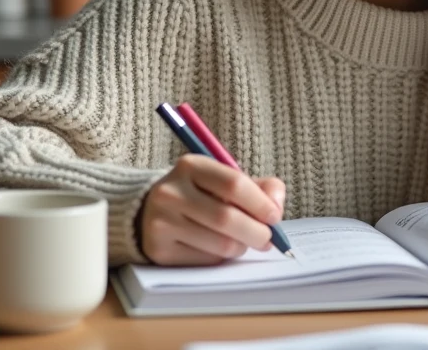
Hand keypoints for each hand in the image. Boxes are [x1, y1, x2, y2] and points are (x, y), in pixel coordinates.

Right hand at [139, 155, 285, 265]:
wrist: (151, 211)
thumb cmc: (201, 195)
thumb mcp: (224, 179)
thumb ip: (259, 187)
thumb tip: (276, 207)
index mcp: (191, 166)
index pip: (234, 184)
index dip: (260, 203)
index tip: (275, 216)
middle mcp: (171, 192)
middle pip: (227, 218)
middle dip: (257, 232)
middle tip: (267, 239)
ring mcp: (161, 222)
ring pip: (220, 244)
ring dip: (241, 247)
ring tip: (242, 242)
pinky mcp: (158, 250)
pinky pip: (206, 260)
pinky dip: (221, 258)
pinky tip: (218, 248)